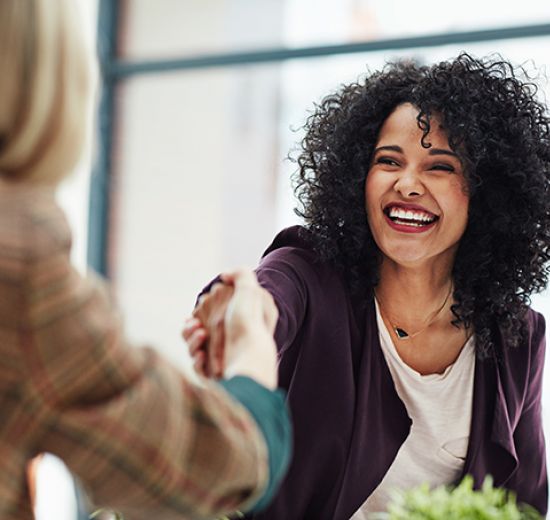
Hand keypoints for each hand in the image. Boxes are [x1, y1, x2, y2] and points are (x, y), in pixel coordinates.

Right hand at [183, 269, 278, 388]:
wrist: (249, 358)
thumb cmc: (249, 324)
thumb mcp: (250, 290)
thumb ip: (240, 275)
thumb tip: (225, 276)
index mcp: (237, 325)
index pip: (211, 318)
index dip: (199, 314)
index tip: (196, 311)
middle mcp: (230, 343)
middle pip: (198, 333)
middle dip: (190, 328)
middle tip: (195, 325)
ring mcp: (223, 361)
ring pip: (194, 350)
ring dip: (191, 341)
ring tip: (201, 335)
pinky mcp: (216, 376)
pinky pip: (198, 368)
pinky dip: (196, 360)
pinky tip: (202, 355)